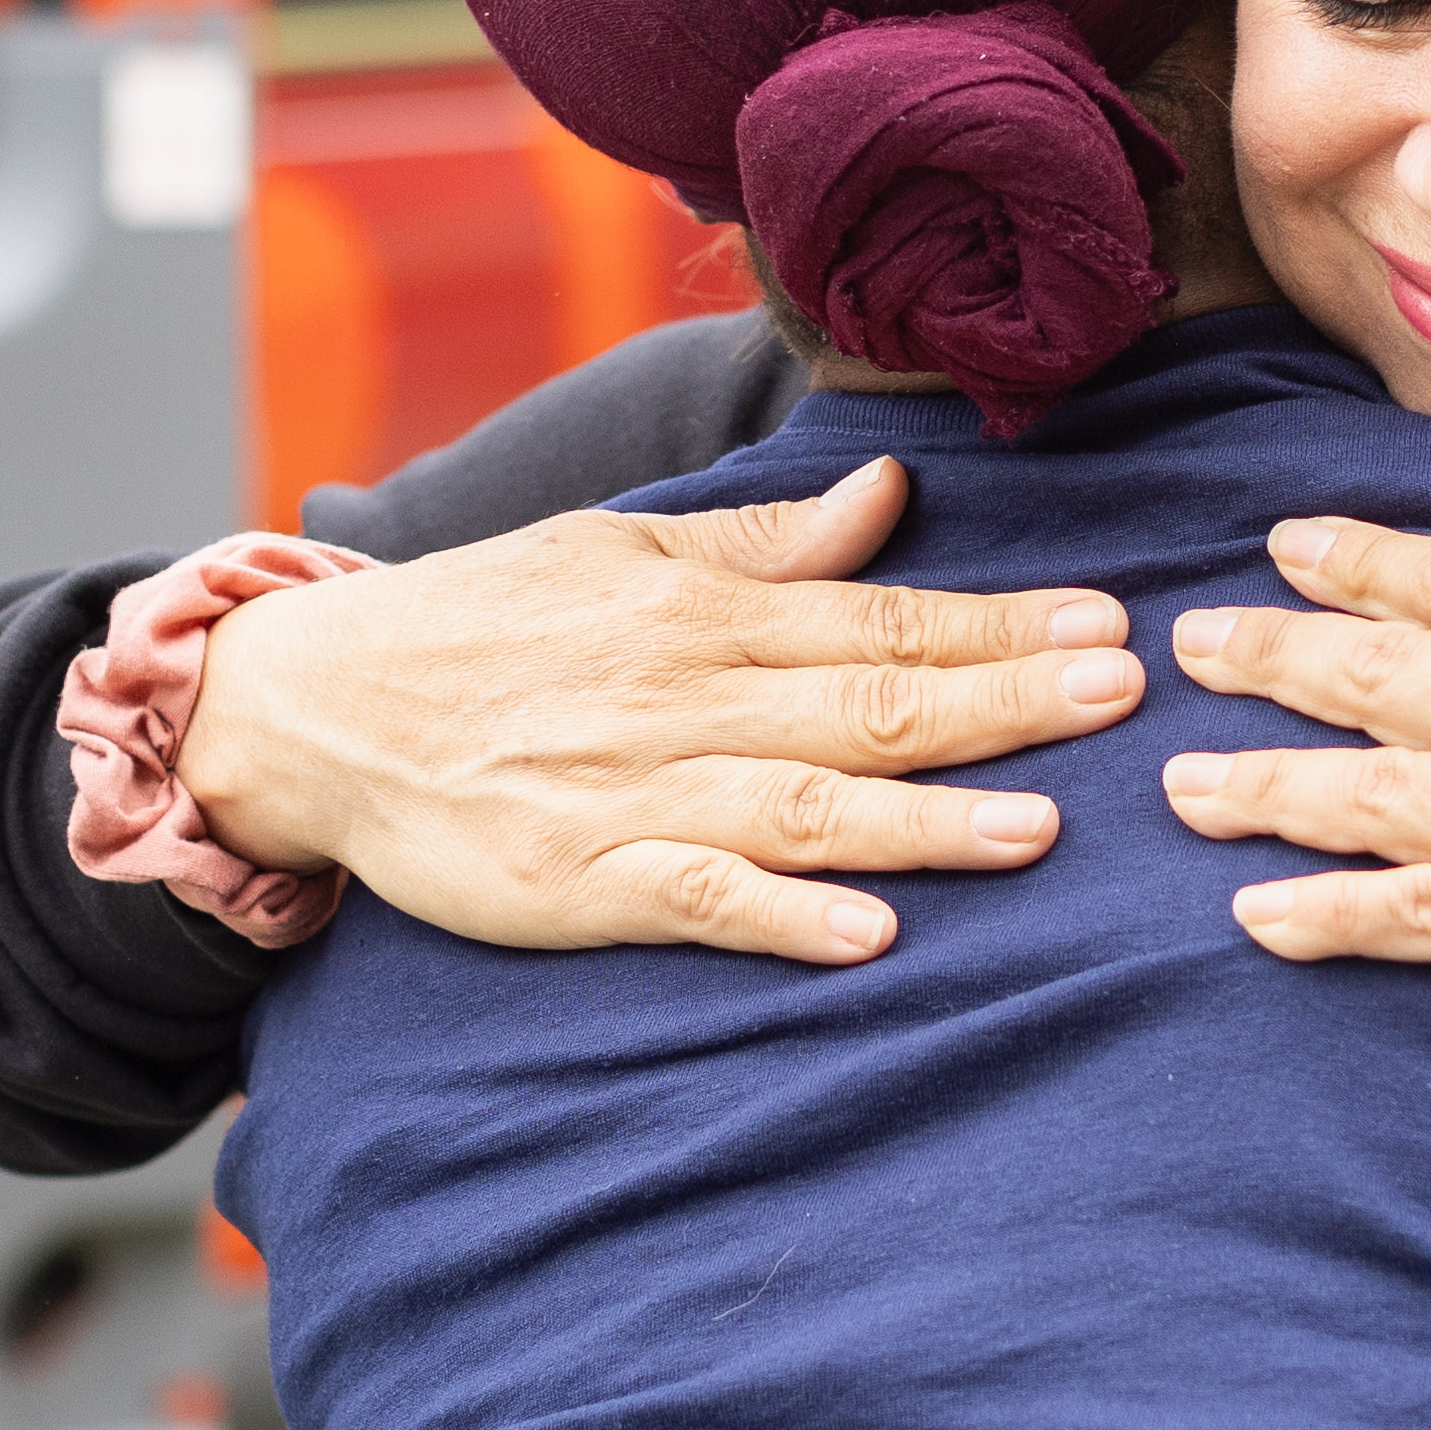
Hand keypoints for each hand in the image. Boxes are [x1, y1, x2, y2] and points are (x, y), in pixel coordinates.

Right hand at [181, 456, 1138, 964]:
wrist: (310, 706)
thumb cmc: (478, 625)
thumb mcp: (615, 548)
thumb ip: (761, 541)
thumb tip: (889, 495)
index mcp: (695, 609)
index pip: (877, 616)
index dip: (996, 625)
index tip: (1107, 628)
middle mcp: (679, 695)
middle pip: (867, 703)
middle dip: (1001, 702)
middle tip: (1120, 700)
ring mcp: (629, 794)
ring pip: (802, 805)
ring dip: (924, 819)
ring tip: (1037, 829)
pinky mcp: (574, 884)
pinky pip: (692, 899)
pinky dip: (780, 915)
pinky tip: (867, 934)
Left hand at [1157, 519, 1430, 1047]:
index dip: (1352, 564)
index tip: (1282, 547)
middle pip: (1377, 678)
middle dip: (1271, 659)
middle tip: (1189, 652)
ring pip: (1368, 796)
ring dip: (1265, 788)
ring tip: (1186, 786)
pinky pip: (1417, 920)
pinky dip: (1329, 916)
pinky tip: (1260, 917)